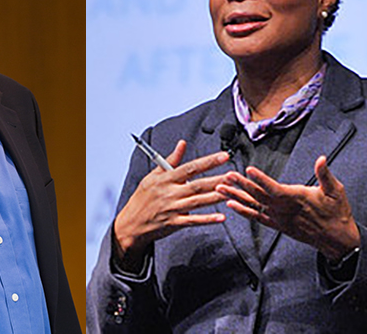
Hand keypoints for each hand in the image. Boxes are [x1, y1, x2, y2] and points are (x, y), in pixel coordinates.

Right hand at [114, 140, 230, 267]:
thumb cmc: (142, 198)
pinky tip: (221, 217)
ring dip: (217, 197)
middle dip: (218, 180)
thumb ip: (170, 160)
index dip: (208, 162)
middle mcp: (171, 193)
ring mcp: (173, 209)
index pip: (191, 167)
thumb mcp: (152, 176)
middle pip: (198, 184)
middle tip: (235, 176)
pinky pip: (194, 221)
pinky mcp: (175, 223)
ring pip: (199, 202)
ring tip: (233, 192)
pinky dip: (207, 219)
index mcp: (166, 179)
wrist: (131, 223)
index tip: (224, 156)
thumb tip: (182, 143)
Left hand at [216, 155, 359, 261]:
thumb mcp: (336, 191)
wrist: (336, 239)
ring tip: (220, 188)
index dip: (261, 179)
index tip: (248, 170)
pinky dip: (243, 211)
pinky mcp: (278, 225)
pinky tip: (231, 205)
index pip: (274, 188)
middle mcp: (284, 209)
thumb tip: (321, 159)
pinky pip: (256, 218)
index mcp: (297, 198)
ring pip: (254, 206)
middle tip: (227, 175)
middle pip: (258, 195)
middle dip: (241, 184)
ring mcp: (279, 218)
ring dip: (236, 196)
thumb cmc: (336, 212)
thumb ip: (325, 174)